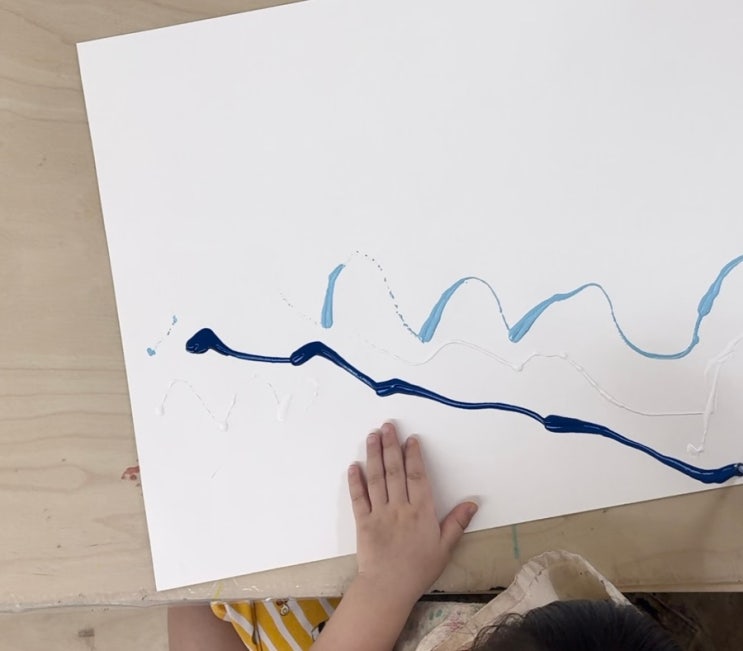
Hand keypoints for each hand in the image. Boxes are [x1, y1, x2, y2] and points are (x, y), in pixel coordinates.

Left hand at [348, 422, 477, 604]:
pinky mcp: (362, 522)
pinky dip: (356, 481)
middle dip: (391, 445)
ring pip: (376, 478)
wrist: (389, 588)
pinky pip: (358, 497)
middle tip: (388, 425)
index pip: (417, 476)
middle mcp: (400, 506)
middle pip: (395, 470)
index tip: (411, 439)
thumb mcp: (445, 548)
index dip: (414, 456)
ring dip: (373, 454)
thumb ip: (457, 522)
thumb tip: (473, 502)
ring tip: (373, 435)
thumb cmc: (419, 569)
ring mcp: (379, 512)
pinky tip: (354, 465)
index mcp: (421, 511)